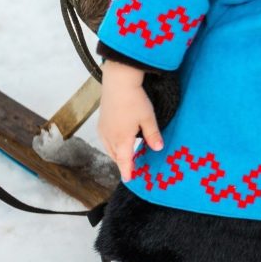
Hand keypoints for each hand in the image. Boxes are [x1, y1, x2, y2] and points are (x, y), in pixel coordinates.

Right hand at [98, 60, 163, 181]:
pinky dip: (113, 145)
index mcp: (122, 139)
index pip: (124, 161)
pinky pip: (106, 139)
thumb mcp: (148, 118)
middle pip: (115, 156)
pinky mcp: (101, 121)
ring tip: (126, 157)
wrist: (118, 82)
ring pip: (109, 148)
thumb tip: (158, 148)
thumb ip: (153, 135)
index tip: (129, 179)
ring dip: (117, 154)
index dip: (127, 171)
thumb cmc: (134, 100)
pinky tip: (119, 141)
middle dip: (123, 163)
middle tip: (131, 169)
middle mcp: (109, 137)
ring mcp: (103, 129)